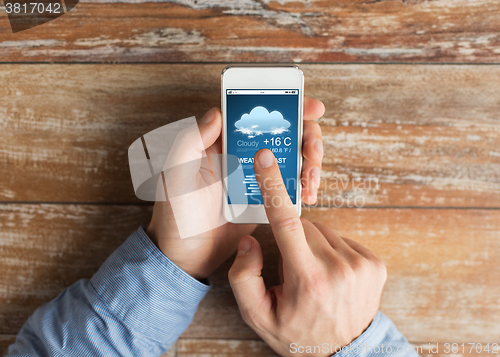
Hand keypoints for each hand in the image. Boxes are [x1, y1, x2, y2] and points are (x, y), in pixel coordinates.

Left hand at [146, 97, 324, 279]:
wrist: (186, 257)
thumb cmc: (175, 215)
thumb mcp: (176, 175)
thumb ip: (190, 141)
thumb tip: (217, 113)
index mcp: (221, 143)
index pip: (256, 115)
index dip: (285, 107)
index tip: (310, 108)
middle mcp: (241, 155)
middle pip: (283, 134)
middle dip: (307, 137)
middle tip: (312, 151)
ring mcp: (256, 178)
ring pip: (292, 158)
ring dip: (310, 163)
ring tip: (311, 180)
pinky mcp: (265, 199)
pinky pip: (290, 185)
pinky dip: (304, 186)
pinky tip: (308, 194)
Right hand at [228, 149, 386, 355]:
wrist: (343, 353)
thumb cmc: (296, 333)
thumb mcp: (258, 315)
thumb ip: (244, 277)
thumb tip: (251, 239)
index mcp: (308, 279)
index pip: (286, 223)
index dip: (273, 186)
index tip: (265, 158)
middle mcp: (339, 267)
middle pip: (303, 226)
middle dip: (292, 240)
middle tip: (292, 270)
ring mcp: (362, 264)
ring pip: (323, 231)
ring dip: (311, 245)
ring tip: (313, 275)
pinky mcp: (375, 263)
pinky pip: (341, 239)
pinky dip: (330, 249)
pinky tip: (330, 273)